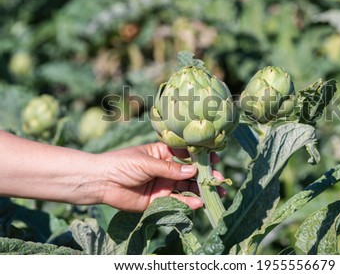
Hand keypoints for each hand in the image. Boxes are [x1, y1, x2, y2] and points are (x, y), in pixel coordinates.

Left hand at [97, 142, 222, 211]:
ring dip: (200, 191)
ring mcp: (163, 185)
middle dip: (204, 177)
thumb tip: (194, 171)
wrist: (101, 182)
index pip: (186, 155)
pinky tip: (198, 203)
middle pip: (189, 173)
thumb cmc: (122, 164)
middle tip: (219, 180)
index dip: (201, 157)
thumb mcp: (148, 162)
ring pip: (186, 188)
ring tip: (214, 193)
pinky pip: (176, 201)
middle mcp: (165, 169)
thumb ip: (171, 169)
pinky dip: (188, 202)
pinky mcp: (158, 200)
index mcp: (163, 154)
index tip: (215, 159)